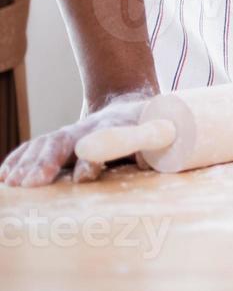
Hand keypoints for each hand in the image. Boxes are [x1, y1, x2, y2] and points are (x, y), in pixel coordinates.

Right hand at [1, 90, 152, 186]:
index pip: (103, 139)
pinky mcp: (58, 141)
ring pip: (44, 144)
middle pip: (63, 141)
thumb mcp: (159, 130)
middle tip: (34, 183)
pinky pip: (33, 148)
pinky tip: (5, 176)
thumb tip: (145, 160)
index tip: (84, 177)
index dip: (93, 158)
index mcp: (116, 125)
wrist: (130, 107)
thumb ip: (154, 144)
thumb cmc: (149, 126)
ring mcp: (70, 133)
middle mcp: (87, 128)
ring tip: (15, 184)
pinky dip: (17, 160)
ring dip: (28, 163)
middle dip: (47, 161)